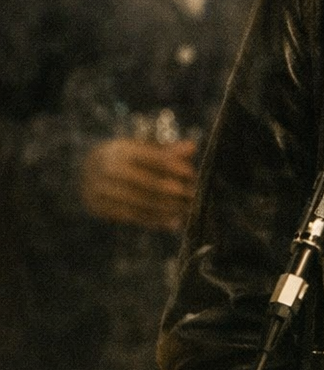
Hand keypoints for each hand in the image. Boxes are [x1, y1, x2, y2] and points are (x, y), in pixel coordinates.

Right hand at [79, 136, 197, 232]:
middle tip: (194, 195)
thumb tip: (192, 148)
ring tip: (187, 209)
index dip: (173, 167)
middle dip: (174, 191)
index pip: (151, 158)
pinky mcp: (99, 208)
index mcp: (120, 150)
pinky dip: (154, 220)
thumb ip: (167, 151)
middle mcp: (108, 169)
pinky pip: (132, 216)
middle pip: (148, 183)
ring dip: (168, 208)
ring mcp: (100, 190)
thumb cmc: (124, 157)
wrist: (82, 172)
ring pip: (141, 202)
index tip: (191, 174)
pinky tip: (173, 222)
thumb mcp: (141, 149)